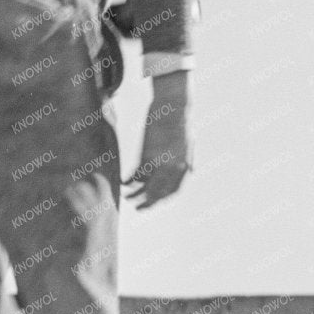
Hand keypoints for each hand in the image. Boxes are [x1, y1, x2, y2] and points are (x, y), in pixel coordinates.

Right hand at [125, 72, 192, 208]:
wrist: (174, 105)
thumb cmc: (182, 121)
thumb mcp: (189, 144)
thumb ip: (188, 160)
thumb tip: (189, 171)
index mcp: (184, 166)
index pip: (173, 191)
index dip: (162, 199)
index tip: (154, 202)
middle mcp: (173, 168)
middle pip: (158, 194)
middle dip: (148, 204)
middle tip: (138, 208)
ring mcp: (159, 163)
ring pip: (145, 188)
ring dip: (135, 195)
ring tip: (127, 198)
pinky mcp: (146, 155)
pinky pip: (136, 175)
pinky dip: (129, 181)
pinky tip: (124, 183)